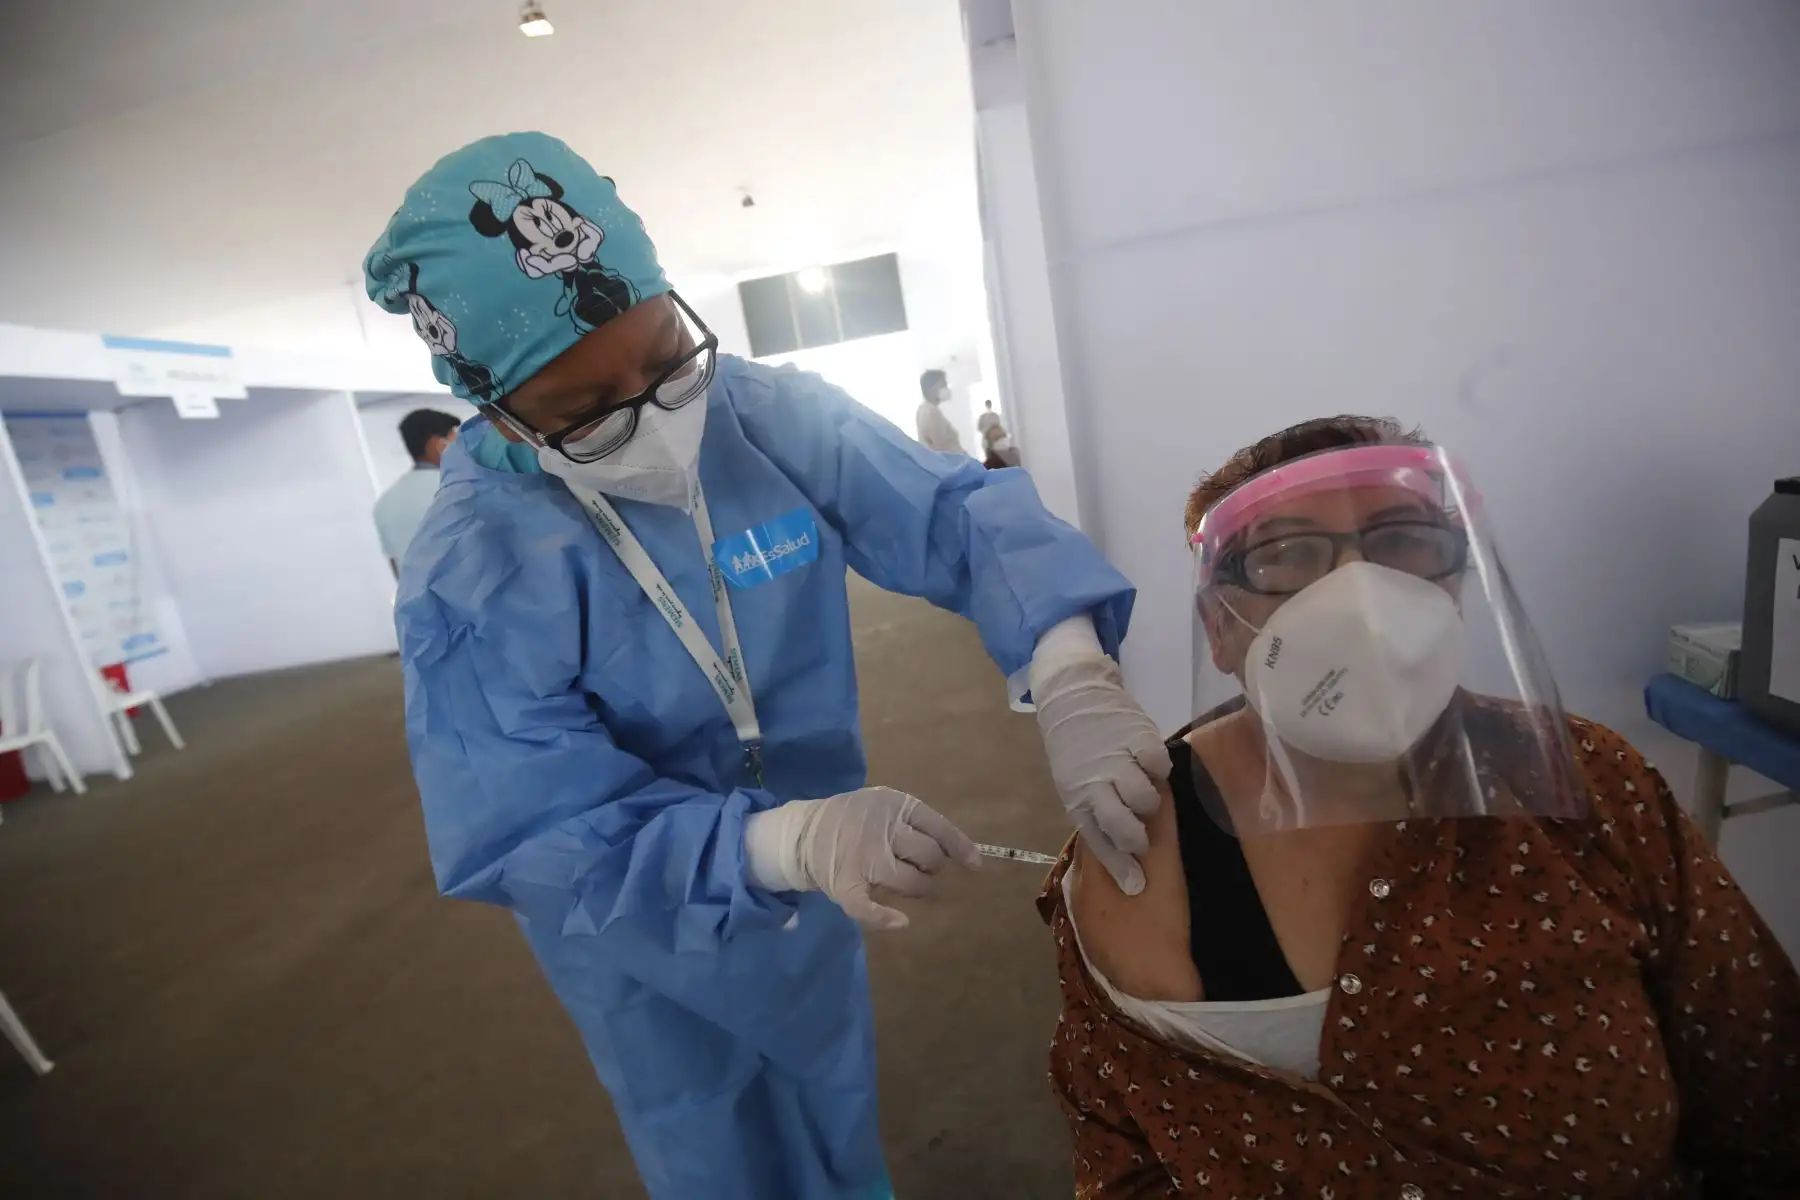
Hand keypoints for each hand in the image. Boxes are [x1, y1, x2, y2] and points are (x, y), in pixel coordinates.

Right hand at [744, 787, 979, 929]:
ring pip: (909, 882)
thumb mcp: (887, 806)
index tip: (974, 865)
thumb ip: (923, 824)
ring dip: (918, 888)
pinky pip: (868, 908)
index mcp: (894, 805)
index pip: (938, 827)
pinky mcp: (844, 884)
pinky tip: (900, 921)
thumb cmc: (856, 820)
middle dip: (932, 867)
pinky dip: (885, 919)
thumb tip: (972, 857)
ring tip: (908, 882)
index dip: (959, 847)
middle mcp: (880, 829)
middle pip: (929, 857)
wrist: (805, 832)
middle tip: (919, 867)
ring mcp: (862, 858)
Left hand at [1030, 619, 1171, 895]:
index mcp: (1078, 797)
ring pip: (1144, 798)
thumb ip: (1096, 810)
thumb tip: (1121, 848)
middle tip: (1145, 837)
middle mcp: (1096, 783)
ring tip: (1147, 792)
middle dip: (1136, 838)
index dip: (1118, 865)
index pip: (1098, 839)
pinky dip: (1159, 768)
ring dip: (1150, 801)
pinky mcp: (1137, 737)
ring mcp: (1117, 760)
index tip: (1136, 886)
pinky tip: (1153, 764)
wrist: (1072, 696)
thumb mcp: (1076, 782)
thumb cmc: (1077, 748)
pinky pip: (1158, 764)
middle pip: (1122, 824)